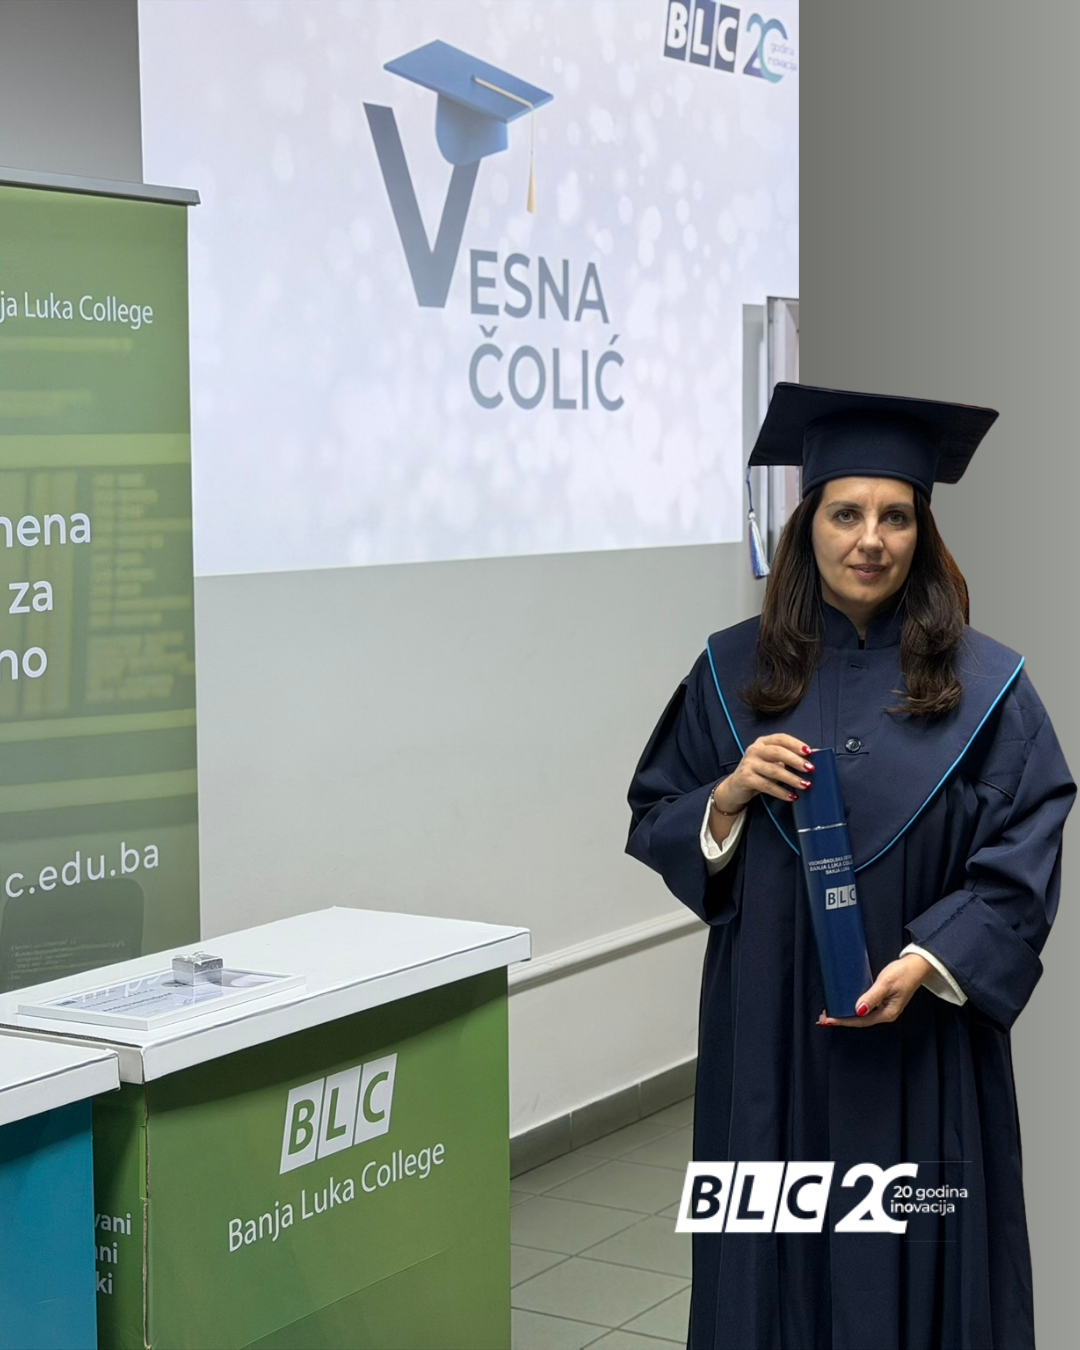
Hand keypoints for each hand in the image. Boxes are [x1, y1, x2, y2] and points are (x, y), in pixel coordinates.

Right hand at [712, 733, 814, 811]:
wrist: (735, 787)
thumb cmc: (759, 773)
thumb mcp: (773, 762)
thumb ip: (790, 757)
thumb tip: (814, 755)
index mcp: (763, 742)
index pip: (781, 738)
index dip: (796, 744)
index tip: (810, 752)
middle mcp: (754, 750)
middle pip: (777, 752)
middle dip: (795, 760)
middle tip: (810, 769)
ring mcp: (748, 763)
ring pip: (773, 770)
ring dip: (791, 778)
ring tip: (805, 785)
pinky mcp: (745, 778)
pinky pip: (766, 785)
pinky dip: (781, 792)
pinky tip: (791, 796)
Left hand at [817, 953, 932, 1027]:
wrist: (918, 965)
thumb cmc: (904, 973)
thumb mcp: (886, 983)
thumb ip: (872, 997)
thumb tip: (858, 1010)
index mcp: (887, 1013)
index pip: (860, 1021)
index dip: (843, 1020)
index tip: (828, 1020)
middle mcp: (885, 1013)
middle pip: (859, 1020)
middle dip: (841, 1019)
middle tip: (823, 1017)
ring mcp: (884, 1007)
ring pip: (861, 1014)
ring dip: (845, 1013)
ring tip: (830, 1012)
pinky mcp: (883, 1000)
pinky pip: (864, 1007)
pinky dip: (852, 1007)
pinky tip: (844, 1003)